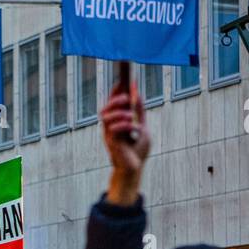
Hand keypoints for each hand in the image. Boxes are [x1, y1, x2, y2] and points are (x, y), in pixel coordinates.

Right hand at [100, 80, 149, 205]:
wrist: (134, 169)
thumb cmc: (137, 150)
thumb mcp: (142, 126)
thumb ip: (139, 111)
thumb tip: (137, 92)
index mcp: (116, 121)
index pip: (113, 102)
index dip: (116, 91)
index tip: (123, 79)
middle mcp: (109, 127)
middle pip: (106, 107)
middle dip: (115, 100)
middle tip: (126, 97)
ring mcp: (109, 135)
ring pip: (107, 117)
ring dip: (120, 113)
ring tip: (132, 117)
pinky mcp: (111, 143)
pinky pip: (114, 129)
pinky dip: (125, 126)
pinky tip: (134, 129)